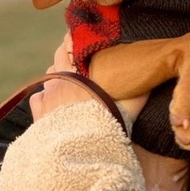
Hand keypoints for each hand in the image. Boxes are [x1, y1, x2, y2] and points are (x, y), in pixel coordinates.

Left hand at [30, 34, 148, 122]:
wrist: (80, 152)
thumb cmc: (106, 129)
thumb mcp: (128, 111)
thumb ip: (139, 95)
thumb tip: (151, 83)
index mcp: (80, 75)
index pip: (70, 47)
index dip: (73, 41)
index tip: (77, 38)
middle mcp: (61, 81)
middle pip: (58, 59)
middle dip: (65, 57)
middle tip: (75, 60)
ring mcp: (47, 96)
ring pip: (49, 78)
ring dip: (57, 78)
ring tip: (67, 85)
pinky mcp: (38, 112)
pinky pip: (38, 97)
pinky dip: (45, 98)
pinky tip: (54, 104)